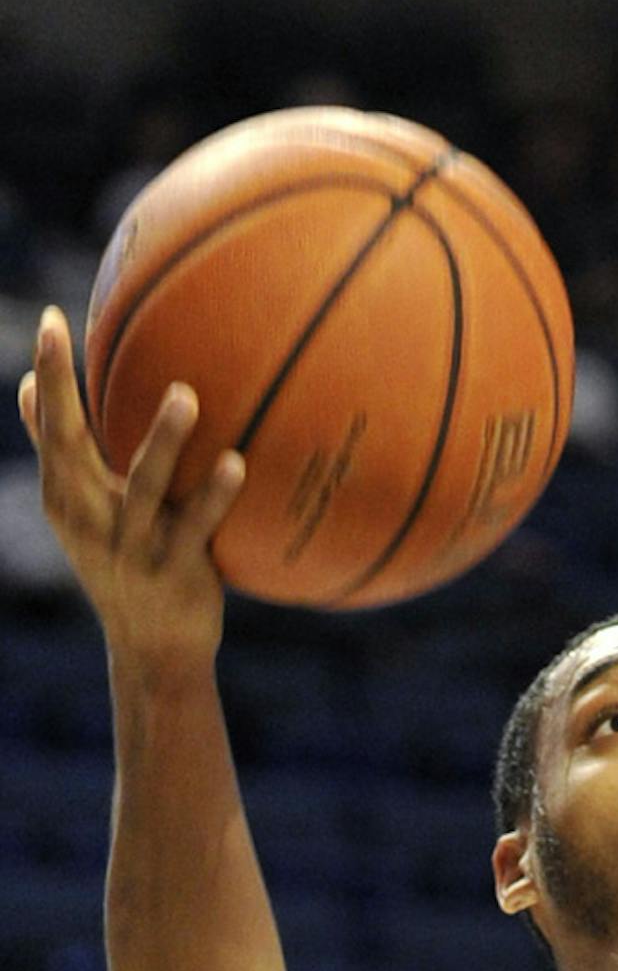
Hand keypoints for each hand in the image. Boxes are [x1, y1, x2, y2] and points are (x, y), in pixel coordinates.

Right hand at [16, 307, 243, 667]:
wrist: (153, 650)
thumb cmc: (123, 564)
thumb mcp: (83, 511)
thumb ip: (59, 451)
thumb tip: (27, 385)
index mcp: (65, 497)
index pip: (51, 428)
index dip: (49, 376)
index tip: (50, 320)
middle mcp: (87, 518)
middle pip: (70, 447)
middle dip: (64, 390)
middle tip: (64, 335)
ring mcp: (129, 546)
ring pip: (142, 485)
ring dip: (164, 440)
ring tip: (185, 395)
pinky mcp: (173, 572)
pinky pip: (196, 527)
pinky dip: (214, 496)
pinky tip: (238, 464)